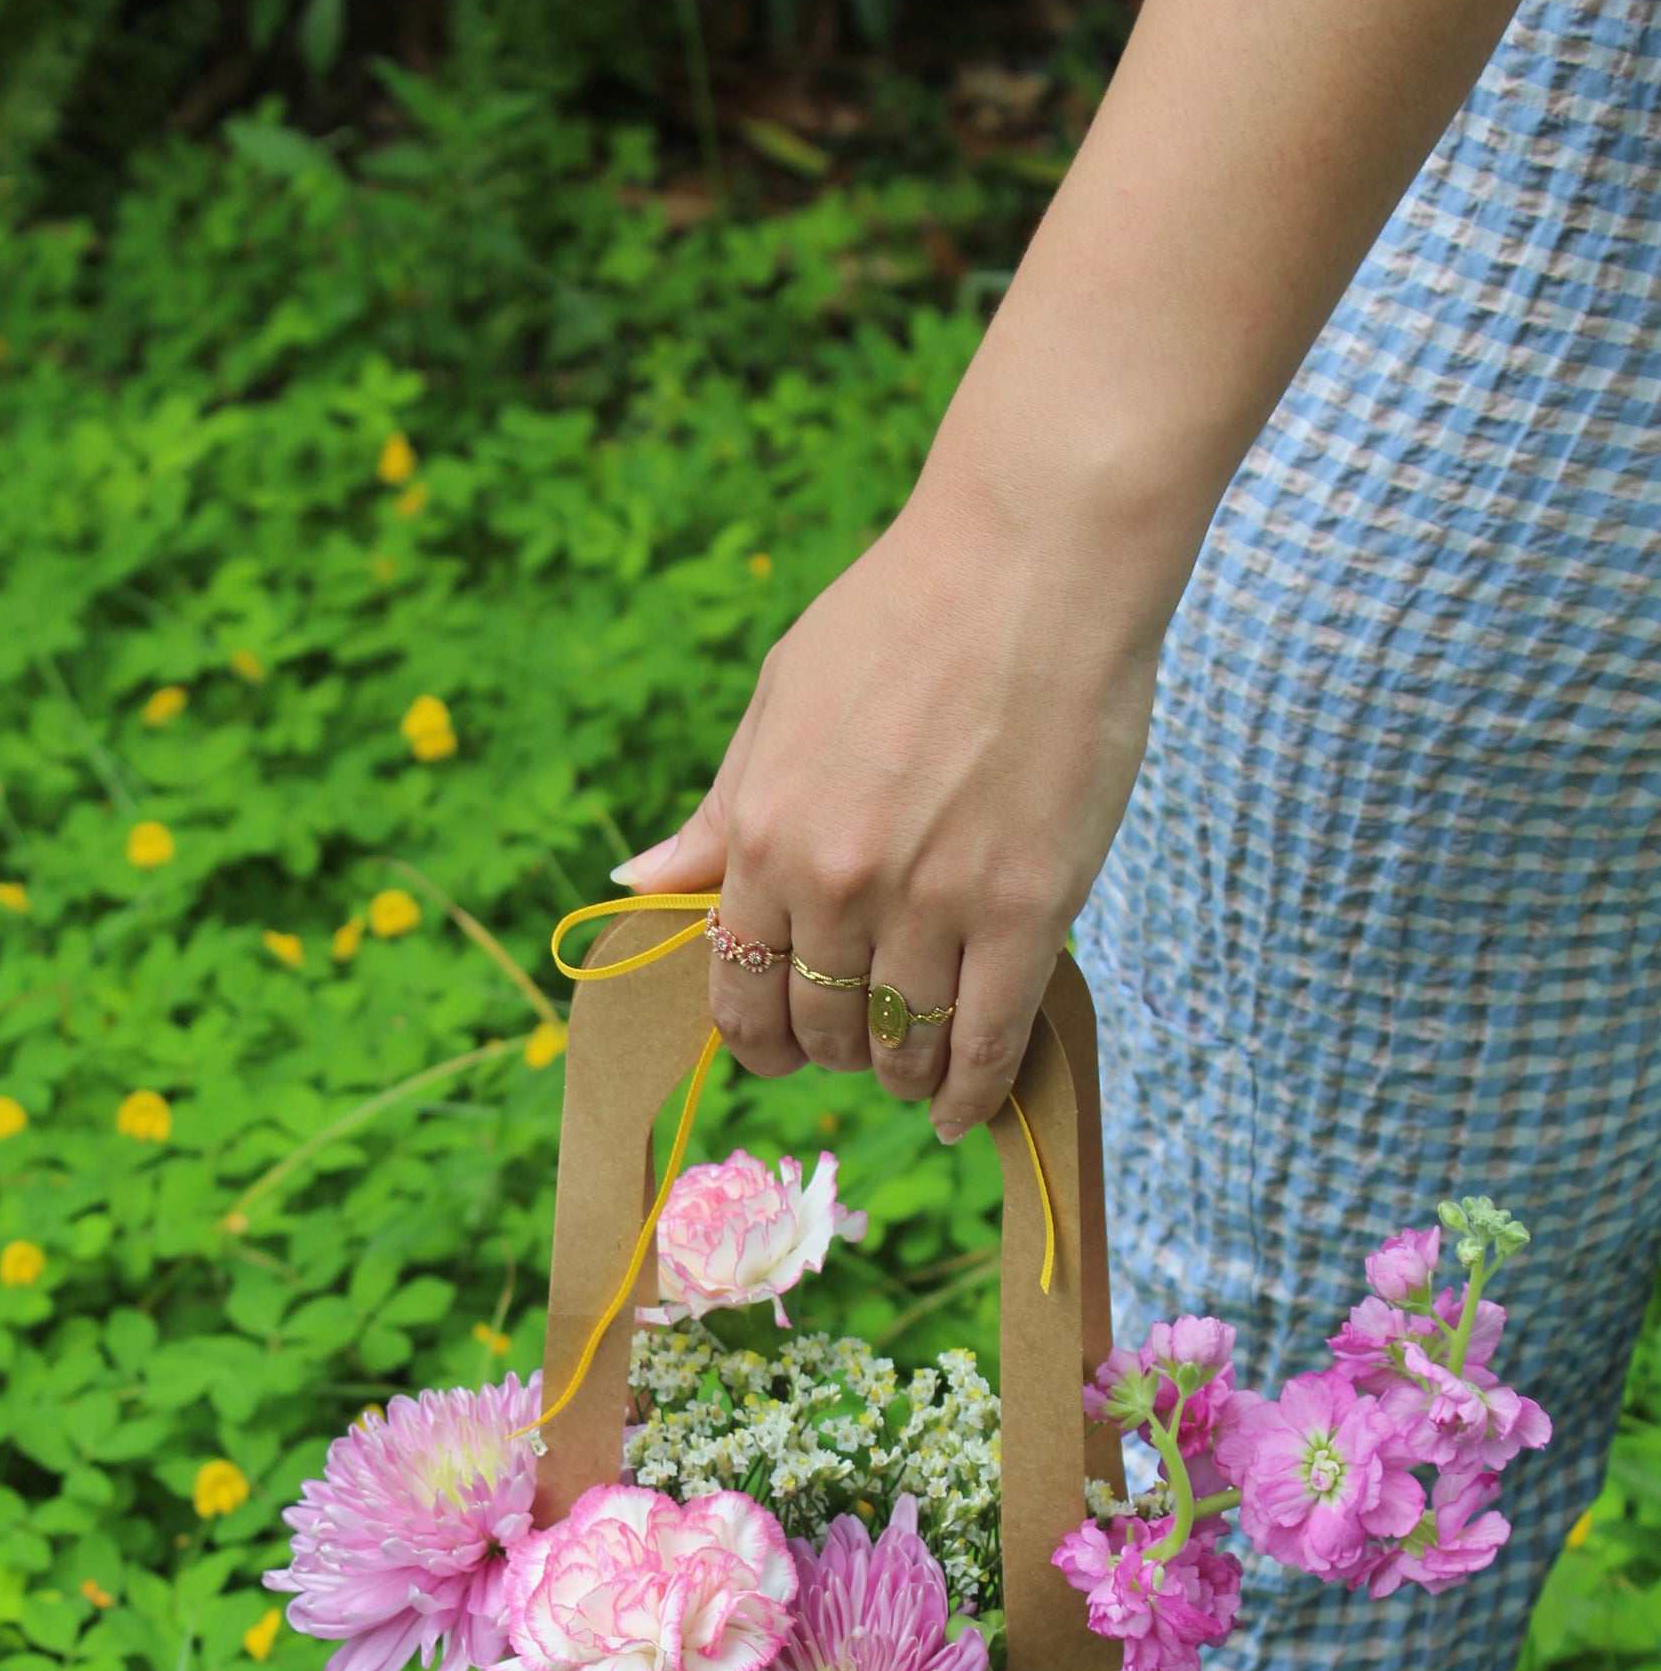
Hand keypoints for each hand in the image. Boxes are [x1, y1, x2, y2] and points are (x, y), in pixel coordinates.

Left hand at [613, 479, 1165, 1140]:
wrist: (1034, 560)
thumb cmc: (902, 616)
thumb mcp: (776, 702)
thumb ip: (717, 815)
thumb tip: (636, 884)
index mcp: (766, 835)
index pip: (738, 989)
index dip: (755, 1038)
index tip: (777, 1049)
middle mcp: (839, 883)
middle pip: (819, 1028)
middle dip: (830, 1053)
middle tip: (855, 1050)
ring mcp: (934, 903)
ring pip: (901, 1045)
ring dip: (902, 1074)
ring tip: (914, 1070)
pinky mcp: (1026, 910)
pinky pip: (986, 1040)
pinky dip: (972, 1092)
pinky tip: (963, 1111)